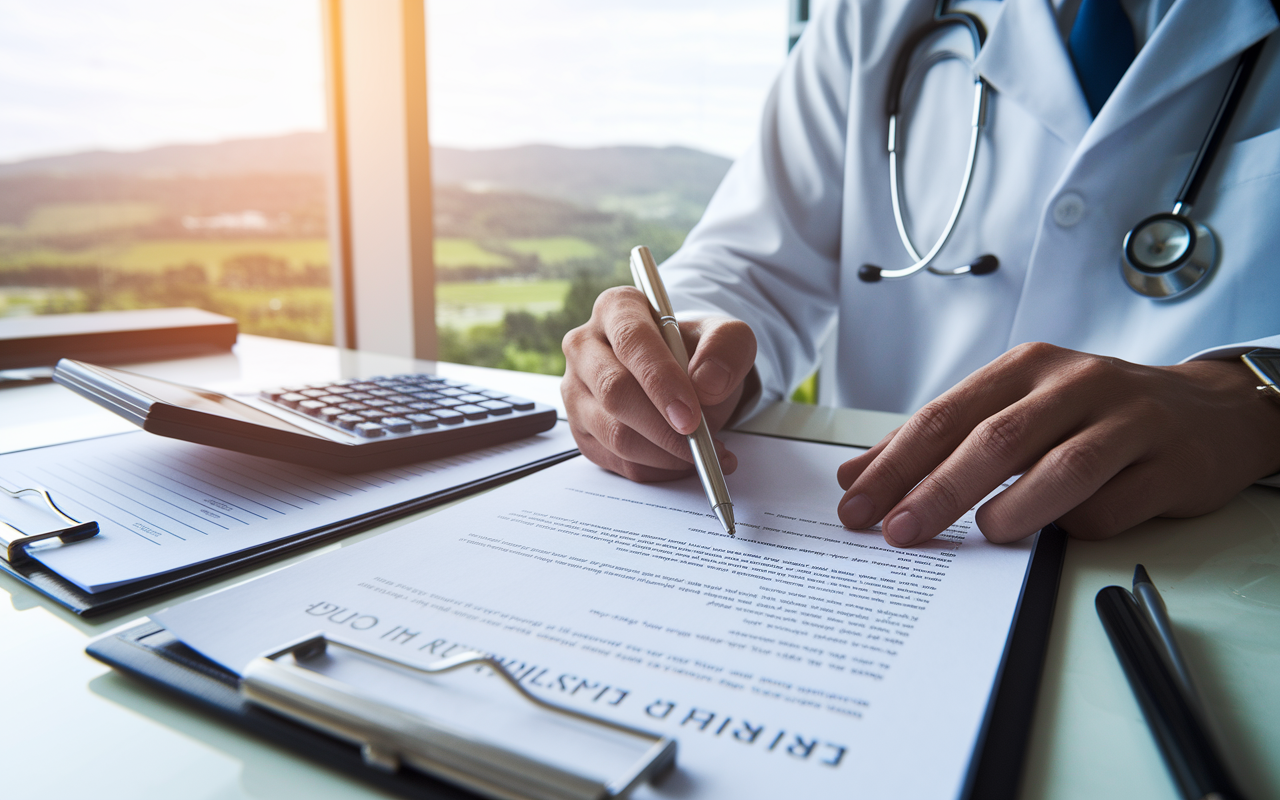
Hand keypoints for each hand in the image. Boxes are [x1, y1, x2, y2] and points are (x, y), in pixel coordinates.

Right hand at [561, 287, 756, 480]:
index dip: (661, 381)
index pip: (631, 341)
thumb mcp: (728, 338)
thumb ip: (726, 350)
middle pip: (614, 392)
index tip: (691, 415)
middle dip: (662, 426)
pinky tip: (681, 460)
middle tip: (700, 442)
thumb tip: (707, 383)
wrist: (685, 376)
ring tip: (702, 452)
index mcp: (617, 308)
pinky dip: (655, 469)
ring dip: (663, 453)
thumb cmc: (698, 352)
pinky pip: (615, 460)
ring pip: (613, 433)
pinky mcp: (581, 429)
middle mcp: (585, 346)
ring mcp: (576, 390)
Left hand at [835, 342, 1279, 545]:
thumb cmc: (1090, 413)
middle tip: (898, 532)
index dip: (896, 462)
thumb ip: (938, 441)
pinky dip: (1078, 526)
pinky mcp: (1169, 465)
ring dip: (1012, 509)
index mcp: (1025, 368)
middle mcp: (1074, 384)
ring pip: (1061, 468)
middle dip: (937, 490)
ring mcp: (1126, 421)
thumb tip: (857, 476)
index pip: (945, 415)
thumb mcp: (1014, 407)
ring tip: (982, 535)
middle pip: (995, 440)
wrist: (1206, 411)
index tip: (857, 503)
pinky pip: (1113, 506)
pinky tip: (1058, 534)